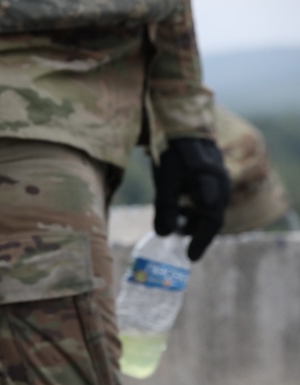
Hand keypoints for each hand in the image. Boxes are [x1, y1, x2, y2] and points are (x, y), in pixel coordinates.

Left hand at [153, 138, 231, 260]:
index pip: (210, 220)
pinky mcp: (214, 179)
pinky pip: (208, 201)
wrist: (183, 127)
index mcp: (211, 184)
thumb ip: (165, 207)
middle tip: (185, 250)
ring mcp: (220, 181)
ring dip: (196, 223)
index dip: (200, 241)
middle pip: (213, 218)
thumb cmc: (173, 153)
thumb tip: (164, 235)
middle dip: (198, 235)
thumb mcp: (165, 180)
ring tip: (179, 231)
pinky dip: (196, 212)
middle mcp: (220, 184)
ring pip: (210, 210)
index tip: (190, 257)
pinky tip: (182, 214)